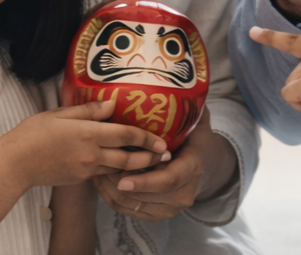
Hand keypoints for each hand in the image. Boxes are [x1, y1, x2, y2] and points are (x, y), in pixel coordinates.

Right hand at [0, 101, 168, 191]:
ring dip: (136, 167)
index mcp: (88, 134)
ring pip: (118, 170)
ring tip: (151, 163)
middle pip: (128, 158)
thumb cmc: (33, 133)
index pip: (125, 135)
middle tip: (165, 156)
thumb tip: (112, 104)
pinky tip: (122, 166)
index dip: (146, 138)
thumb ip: (88, 109)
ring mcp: (85, 169)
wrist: (15, 164)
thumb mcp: (60, 114)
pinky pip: (103, 174)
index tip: (161, 141)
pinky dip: (116, 171)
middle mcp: (91, 154)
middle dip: (149, 158)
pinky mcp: (79, 179)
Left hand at [95, 111, 236, 221]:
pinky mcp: (157, 214)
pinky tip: (101, 180)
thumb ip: (188, 107)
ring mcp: (170, 207)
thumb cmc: (194, 137)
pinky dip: (112, 197)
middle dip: (117, 184)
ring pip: (132, 205)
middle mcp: (183, 193)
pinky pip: (128, 211)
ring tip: (96, 169)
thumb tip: (179, 86)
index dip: (145, 182)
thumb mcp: (196, 120)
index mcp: (192, 168)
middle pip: (144, 197)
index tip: (122, 179)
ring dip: (111, 190)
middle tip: (98, 166)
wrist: (204, 163)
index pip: (167, 180)